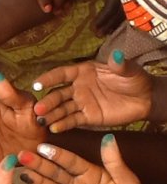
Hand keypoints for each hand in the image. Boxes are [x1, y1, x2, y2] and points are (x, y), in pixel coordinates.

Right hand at [18, 135, 147, 183]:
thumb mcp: (126, 179)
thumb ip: (114, 161)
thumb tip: (108, 138)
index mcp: (87, 172)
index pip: (69, 161)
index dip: (57, 155)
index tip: (42, 147)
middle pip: (55, 173)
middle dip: (39, 165)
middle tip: (23, 156)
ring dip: (38, 182)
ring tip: (24, 175)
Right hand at [33, 51, 151, 132]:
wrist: (146, 99)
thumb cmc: (135, 80)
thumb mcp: (129, 70)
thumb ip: (120, 65)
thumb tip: (117, 55)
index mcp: (83, 71)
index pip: (62, 74)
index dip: (49, 78)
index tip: (36, 84)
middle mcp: (77, 87)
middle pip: (58, 94)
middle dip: (47, 101)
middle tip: (38, 108)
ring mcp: (81, 103)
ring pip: (62, 108)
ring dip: (51, 114)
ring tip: (41, 120)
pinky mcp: (87, 117)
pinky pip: (73, 120)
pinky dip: (63, 124)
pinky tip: (54, 128)